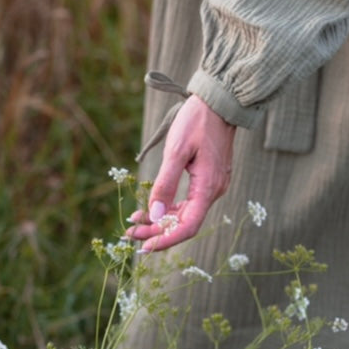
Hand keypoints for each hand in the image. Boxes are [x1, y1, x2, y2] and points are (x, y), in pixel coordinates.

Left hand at [127, 96, 235, 252]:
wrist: (219, 102)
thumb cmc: (197, 121)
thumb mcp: (176, 151)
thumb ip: (165, 184)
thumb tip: (153, 215)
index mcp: (208, 188)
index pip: (188, 227)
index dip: (165, 240)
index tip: (143, 246)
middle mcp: (214, 191)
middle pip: (185, 224)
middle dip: (157, 232)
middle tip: (130, 235)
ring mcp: (213, 186)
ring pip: (186, 214)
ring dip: (161, 221)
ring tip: (135, 223)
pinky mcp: (209, 179)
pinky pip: (189, 202)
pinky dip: (170, 208)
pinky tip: (152, 209)